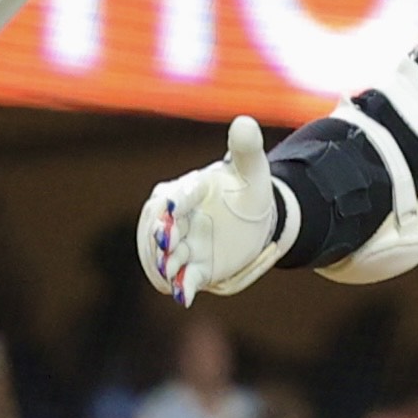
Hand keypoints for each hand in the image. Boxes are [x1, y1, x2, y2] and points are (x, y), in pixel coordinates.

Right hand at [137, 115, 288, 304]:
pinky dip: (183, 287)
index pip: (177, 196)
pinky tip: (185, 295)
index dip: (174, 202)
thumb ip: (247, 148)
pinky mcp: (196, 268)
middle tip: (166, 241)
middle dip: (160, 237)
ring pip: (168, 256)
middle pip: (161, 229)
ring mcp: (185, 245)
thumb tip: (244, 121)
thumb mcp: (253, 169)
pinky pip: (184, 279)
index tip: (172, 207)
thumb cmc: (249, 188)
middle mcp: (178, 219)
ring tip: (172, 272)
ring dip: (167, 264)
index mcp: (188, 190)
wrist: (257, 219)